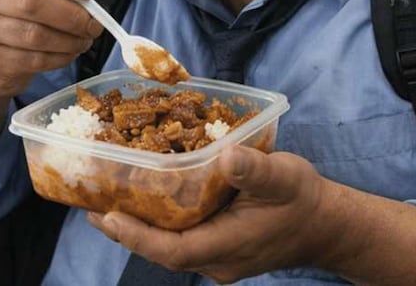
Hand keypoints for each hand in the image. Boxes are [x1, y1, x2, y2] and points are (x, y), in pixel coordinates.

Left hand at [88, 146, 334, 282]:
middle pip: (161, 250)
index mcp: (228, 246)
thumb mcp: (284, 176)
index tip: (107, 216)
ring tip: (104, 201)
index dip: (137, 236)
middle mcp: (216, 260)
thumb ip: (255, 168)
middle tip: (90, 204)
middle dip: (125, 230)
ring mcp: (215, 258)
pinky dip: (157, 222)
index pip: (172, 251)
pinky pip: (179, 239)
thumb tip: (226, 155)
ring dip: (137, 226)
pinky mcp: (216, 248)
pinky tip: (143, 199)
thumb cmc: (303, 199)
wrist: (325, 224)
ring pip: (168, 246)